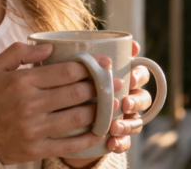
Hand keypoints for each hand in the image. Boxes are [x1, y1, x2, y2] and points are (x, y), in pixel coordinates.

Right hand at [0, 42, 123, 164]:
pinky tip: (99, 132)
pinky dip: (86, 139)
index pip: (65, 71)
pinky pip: (67, 145)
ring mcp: (32, 129)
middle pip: (76, 93)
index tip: (105, 62)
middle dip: (101, 86)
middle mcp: (29, 105)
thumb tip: (50, 46)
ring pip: (76, 118)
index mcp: (21, 82)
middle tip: (116, 81)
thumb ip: (20, 52)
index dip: (90, 66)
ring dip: (99, 111)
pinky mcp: (34, 149)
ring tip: (113, 104)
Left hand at [61, 41, 151, 166]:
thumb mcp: (62, 72)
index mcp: (121, 74)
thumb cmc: (63, 87)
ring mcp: (122, 117)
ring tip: (115, 126)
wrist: (64, 118)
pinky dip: (121, 142)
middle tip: (124, 103)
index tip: (129, 77)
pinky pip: (125, 141)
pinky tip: (111, 143)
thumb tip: (48, 47)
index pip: (138, 71)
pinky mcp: (115, 136)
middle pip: (142, 96)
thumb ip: (55, 58)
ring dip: (128, 123)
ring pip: (136, 120)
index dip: (138, 74)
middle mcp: (126, 95)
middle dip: (136, 100)